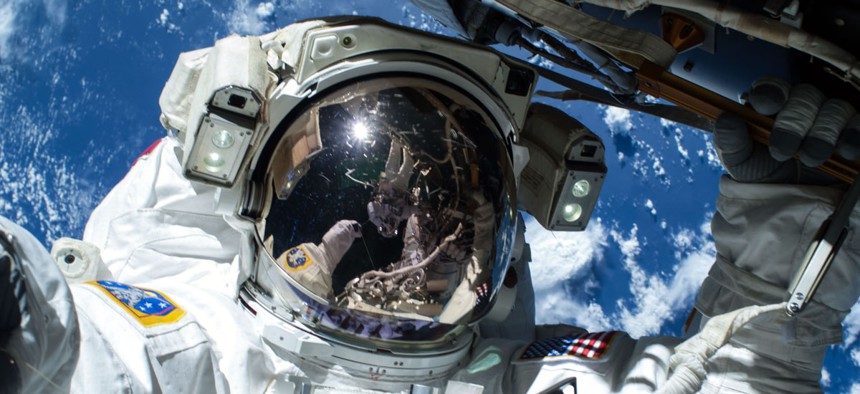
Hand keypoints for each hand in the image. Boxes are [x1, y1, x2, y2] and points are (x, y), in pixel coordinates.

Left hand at [714, 78, 859, 183]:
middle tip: (784, 151)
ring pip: (834, 108)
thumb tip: (727, 118)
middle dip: (793, 123)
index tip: (768, 106)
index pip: (771, 88)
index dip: (770, 93)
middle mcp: (801, 108)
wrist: (793, 205)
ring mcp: (829, 119)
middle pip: (804, 96)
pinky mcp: (852, 133)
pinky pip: (859, 124)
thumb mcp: (742, 163)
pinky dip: (854, 135)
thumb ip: (731, 141)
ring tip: (810, 160)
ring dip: (822, 134)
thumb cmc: (764, 176)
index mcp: (771, 109)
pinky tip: (846, 151)